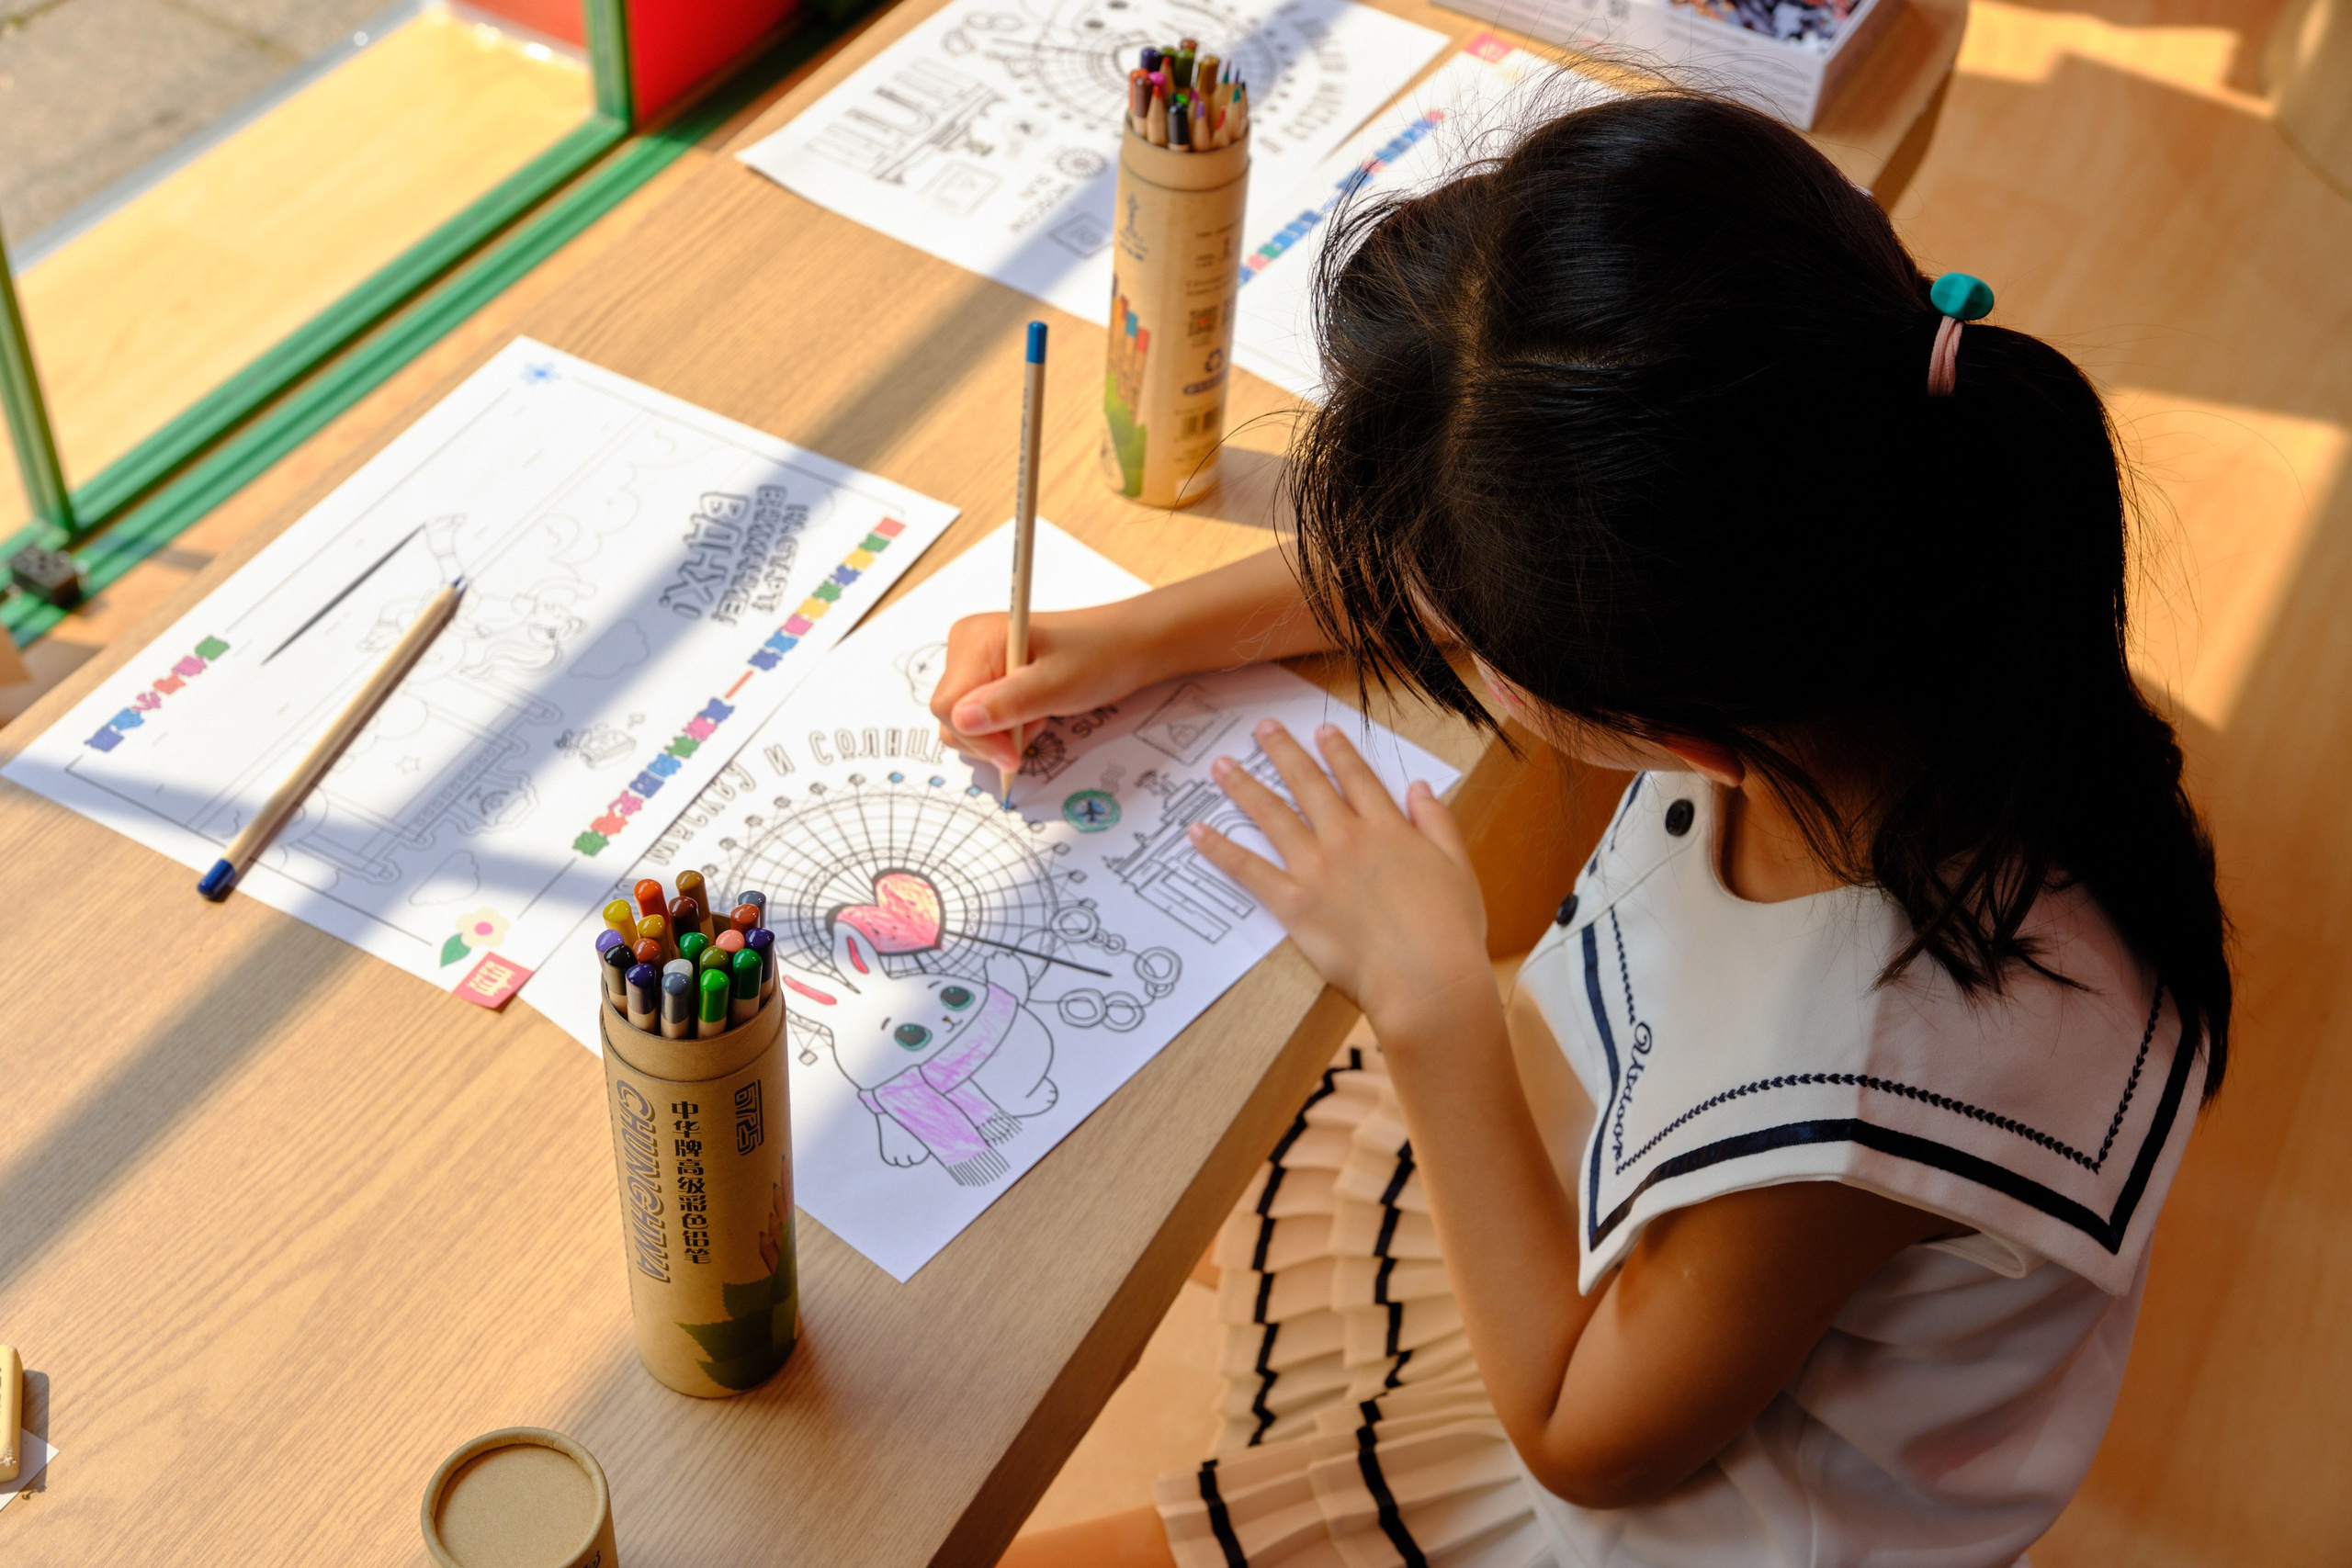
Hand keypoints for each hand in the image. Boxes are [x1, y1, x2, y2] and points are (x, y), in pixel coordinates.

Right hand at [929, 604, 1158, 772]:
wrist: (1124, 646)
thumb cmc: (1098, 657)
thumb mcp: (1057, 685)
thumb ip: (1008, 703)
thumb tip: (961, 721)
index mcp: (976, 638)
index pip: (947, 706)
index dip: (979, 738)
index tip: (1013, 755)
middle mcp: (966, 645)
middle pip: (950, 715)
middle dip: (990, 737)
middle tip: (1035, 727)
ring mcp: (974, 659)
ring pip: (962, 720)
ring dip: (998, 734)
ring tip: (1037, 718)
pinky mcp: (985, 673)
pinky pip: (977, 714)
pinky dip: (1002, 727)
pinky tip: (1031, 715)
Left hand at [1192, 720, 1490, 1040]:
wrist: (1426, 977)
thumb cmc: (1449, 932)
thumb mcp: (1457, 867)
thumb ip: (1437, 822)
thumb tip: (1420, 788)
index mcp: (1389, 829)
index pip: (1357, 778)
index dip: (1338, 751)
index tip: (1322, 731)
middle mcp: (1348, 838)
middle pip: (1308, 784)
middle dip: (1283, 752)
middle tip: (1262, 729)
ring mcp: (1317, 868)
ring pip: (1272, 815)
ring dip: (1244, 787)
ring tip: (1222, 767)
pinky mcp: (1294, 903)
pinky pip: (1248, 869)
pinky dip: (1220, 849)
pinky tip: (1198, 832)